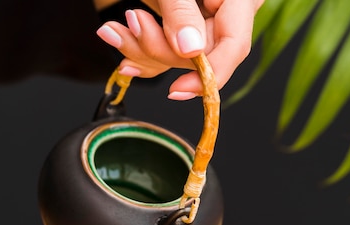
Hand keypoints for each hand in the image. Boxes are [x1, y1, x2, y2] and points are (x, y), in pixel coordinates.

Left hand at [96, 0, 263, 99]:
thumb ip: (182, 11)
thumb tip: (190, 50)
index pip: (234, 46)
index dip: (209, 74)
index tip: (178, 89)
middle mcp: (224, 14)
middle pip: (199, 57)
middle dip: (157, 48)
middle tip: (131, 23)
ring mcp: (202, 23)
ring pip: (177, 60)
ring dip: (140, 49)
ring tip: (115, 29)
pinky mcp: (181, 31)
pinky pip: (165, 54)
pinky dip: (138, 49)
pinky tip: (120, 38)